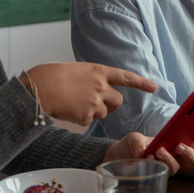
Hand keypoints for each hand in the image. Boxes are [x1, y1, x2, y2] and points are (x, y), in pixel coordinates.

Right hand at [20, 63, 155, 125]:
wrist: (39, 88)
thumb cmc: (52, 76)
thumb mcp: (77, 70)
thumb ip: (91, 79)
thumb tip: (97, 91)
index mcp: (98, 70)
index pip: (126, 77)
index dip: (141, 83)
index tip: (154, 87)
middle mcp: (101, 85)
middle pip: (118, 101)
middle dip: (111, 105)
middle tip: (95, 103)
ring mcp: (95, 101)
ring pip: (104, 113)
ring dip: (94, 112)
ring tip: (75, 104)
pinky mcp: (86, 115)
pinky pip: (88, 121)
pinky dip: (80, 119)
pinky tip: (68, 110)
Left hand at [106, 132, 193, 173]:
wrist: (120, 158)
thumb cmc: (132, 145)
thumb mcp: (133, 137)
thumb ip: (137, 141)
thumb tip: (141, 152)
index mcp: (173, 139)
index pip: (192, 136)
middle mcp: (174, 153)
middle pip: (192, 158)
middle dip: (189, 152)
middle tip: (179, 145)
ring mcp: (167, 165)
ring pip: (177, 166)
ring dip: (169, 158)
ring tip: (158, 151)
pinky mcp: (159, 174)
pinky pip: (164, 173)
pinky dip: (157, 164)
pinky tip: (147, 158)